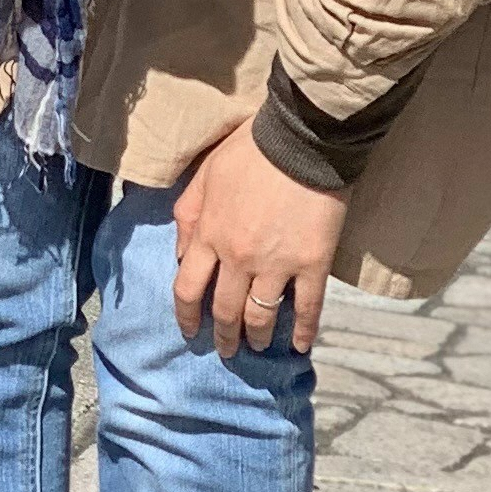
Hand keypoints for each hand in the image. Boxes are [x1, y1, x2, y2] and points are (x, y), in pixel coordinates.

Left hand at [172, 121, 346, 358]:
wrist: (301, 142)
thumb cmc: (250, 152)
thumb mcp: (205, 176)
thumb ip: (188, 215)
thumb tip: (178, 254)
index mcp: (209, 235)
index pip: (188, 288)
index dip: (186, 315)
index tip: (189, 331)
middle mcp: (238, 257)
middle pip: (225, 309)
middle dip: (223, 335)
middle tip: (226, 350)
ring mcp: (277, 264)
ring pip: (261, 315)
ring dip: (256, 336)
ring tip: (255, 347)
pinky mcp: (312, 265)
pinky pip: (306, 308)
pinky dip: (301, 331)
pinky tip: (298, 346)